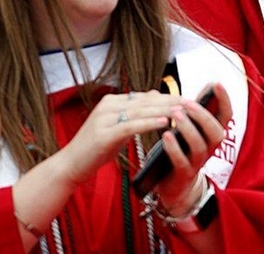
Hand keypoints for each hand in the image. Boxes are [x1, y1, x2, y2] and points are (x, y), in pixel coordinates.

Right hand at [50, 90, 182, 188]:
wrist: (70, 166)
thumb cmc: (96, 148)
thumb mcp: (118, 127)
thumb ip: (135, 112)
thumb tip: (157, 96)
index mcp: (112, 102)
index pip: (146, 96)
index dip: (168, 97)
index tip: (189, 99)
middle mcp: (107, 106)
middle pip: (146, 101)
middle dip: (171, 101)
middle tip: (193, 103)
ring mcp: (104, 119)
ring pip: (141, 111)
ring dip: (165, 110)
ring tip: (185, 110)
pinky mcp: (103, 134)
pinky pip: (131, 126)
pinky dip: (150, 123)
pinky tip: (166, 122)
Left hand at [152, 83, 233, 213]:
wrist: (175, 186)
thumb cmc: (182, 152)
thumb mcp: (188, 132)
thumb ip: (189, 115)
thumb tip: (181, 95)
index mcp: (213, 134)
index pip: (226, 115)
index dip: (224, 99)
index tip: (216, 83)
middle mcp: (211, 147)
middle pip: (217, 131)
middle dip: (203, 115)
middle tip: (188, 103)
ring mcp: (198, 162)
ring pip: (200, 145)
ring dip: (188, 128)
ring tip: (176, 115)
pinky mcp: (184, 174)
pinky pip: (181, 161)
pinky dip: (174, 148)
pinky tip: (166, 136)